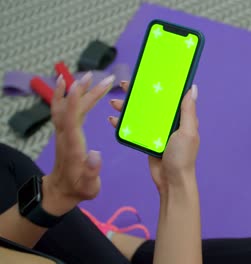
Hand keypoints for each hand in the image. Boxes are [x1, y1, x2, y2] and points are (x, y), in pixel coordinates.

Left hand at [42, 73, 114, 215]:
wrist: (60, 191)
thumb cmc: (79, 189)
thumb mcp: (89, 186)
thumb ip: (91, 171)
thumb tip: (96, 154)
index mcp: (73, 147)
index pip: (71, 120)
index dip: (75, 102)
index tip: (81, 86)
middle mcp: (65, 135)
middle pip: (72, 109)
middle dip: (85, 92)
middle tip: (103, 79)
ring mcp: (62, 132)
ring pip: (66, 106)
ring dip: (76, 90)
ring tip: (89, 76)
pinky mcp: (64, 130)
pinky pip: (61, 108)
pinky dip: (64, 94)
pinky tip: (68, 83)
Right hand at [108, 81, 199, 193]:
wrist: (172, 181)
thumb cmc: (183, 158)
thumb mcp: (188, 131)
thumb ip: (188, 110)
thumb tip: (193, 88)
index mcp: (180, 117)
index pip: (169, 96)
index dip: (158, 84)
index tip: (146, 74)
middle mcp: (168, 122)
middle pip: (151, 102)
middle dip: (137, 93)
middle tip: (124, 85)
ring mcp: (157, 131)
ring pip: (140, 113)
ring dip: (127, 107)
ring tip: (114, 102)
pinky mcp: (146, 141)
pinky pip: (134, 128)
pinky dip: (123, 123)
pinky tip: (113, 119)